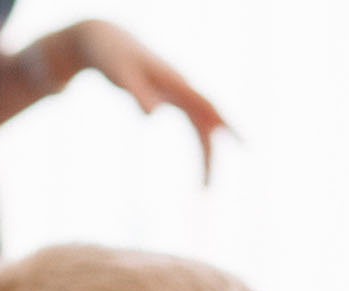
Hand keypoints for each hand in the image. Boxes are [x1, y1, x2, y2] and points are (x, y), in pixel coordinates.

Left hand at [73, 19, 229, 184]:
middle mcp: (183, 88)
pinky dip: (200, 144)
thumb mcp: (121, 76)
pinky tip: (201, 166)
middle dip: (211, 157)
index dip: (225, 125)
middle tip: (208, 191)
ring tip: (203, 190)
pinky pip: (193, 124)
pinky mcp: (171, 98)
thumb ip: (137, 94)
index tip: (243, 144)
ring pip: (202, 128)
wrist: (105, 41)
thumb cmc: (112, 58)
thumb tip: (152, 117)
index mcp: (176, 82)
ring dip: (206, 157)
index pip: (207, 106)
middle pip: (207, 124)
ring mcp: (179, 94)